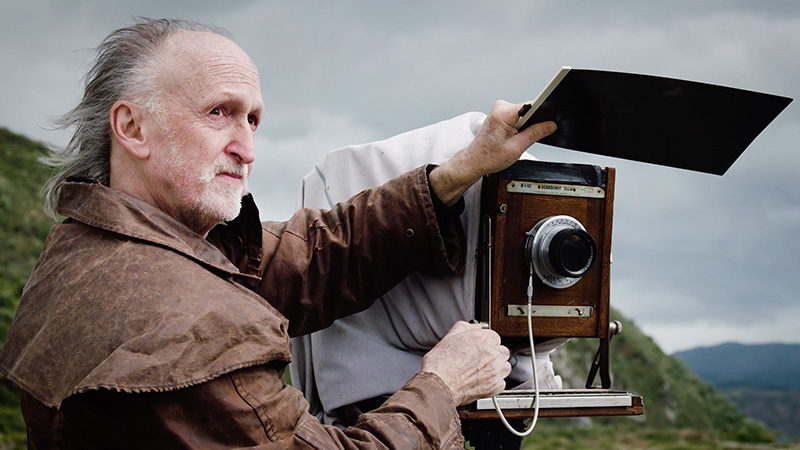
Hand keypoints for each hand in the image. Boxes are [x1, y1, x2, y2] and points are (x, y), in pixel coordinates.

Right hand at [420, 321, 511, 405]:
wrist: (440, 385)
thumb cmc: (441, 364)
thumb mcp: (449, 337)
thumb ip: (465, 327)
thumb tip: (474, 327)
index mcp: (482, 339)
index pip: (494, 337)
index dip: (486, 343)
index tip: (481, 348)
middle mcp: (492, 354)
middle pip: (502, 351)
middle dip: (494, 355)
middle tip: (481, 360)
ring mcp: (495, 370)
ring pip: (505, 366)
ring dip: (497, 368)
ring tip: (483, 371)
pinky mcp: (495, 386)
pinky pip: (501, 382)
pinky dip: (494, 383)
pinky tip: (482, 381)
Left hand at [428, 100, 555, 205]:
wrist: (475, 161)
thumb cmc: (489, 157)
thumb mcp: (516, 148)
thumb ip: (535, 133)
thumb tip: (550, 124)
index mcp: (503, 113)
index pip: (531, 106)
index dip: (542, 114)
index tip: (548, 122)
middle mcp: (500, 107)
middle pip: (528, 109)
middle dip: (533, 123)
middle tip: (524, 138)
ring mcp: (500, 109)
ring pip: (524, 113)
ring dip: (525, 126)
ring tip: (515, 139)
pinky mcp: (501, 114)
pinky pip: (518, 116)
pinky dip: (520, 126)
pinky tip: (513, 136)